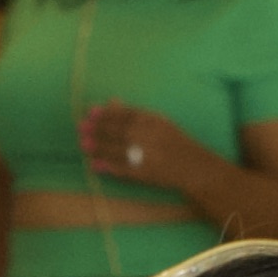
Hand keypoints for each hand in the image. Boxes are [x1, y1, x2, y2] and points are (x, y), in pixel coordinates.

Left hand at [75, 103, 223, 204]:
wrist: (195, 167)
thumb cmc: (175, 142)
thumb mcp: (159, 122)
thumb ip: (135, 114)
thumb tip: (111, 102)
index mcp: (154, 121)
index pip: (125, 115)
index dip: (106, 114)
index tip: (91, 112)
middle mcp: (150, 136)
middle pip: (119, 131)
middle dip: (98, 129)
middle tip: (82, 127)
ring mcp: (148, 155)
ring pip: (118, 150)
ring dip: (99, 147)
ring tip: (84, 145)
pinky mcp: (146, 174)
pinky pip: (123, 169)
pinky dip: (108, 167)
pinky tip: (95, 165)